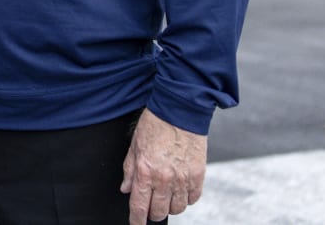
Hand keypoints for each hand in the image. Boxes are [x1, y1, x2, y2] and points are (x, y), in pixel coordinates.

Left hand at [120, 108, 206, 223]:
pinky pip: (192, 198)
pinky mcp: (198, 175)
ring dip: (170, 207)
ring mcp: (183, 178)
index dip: (137, 220)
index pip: (140, 206)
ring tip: (166, 197)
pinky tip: (180, 191)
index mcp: (146, 171)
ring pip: (177, 208)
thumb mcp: (135, 146)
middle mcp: (165, 179)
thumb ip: (130, 171)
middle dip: (152, 213)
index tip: (136, 224)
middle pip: (159, 211)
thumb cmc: (155, 125)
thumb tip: (126, 189)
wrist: (179, 111)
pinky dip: (186, 199)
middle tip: (150, 207)